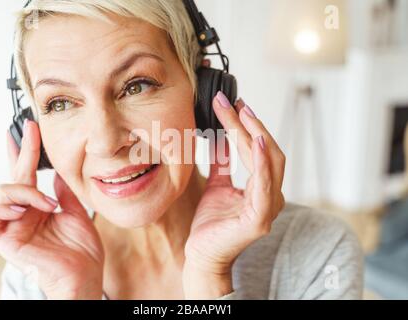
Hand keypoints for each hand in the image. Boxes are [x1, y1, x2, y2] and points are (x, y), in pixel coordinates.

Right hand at [0, 120, 103, 298]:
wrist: (84, 275)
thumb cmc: (82, 251)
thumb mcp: (77, 214)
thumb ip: (65, 193)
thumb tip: (59, 173)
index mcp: (39, 207)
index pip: (28, 175)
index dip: (26, 153)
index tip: (30, 130)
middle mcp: (24, 213)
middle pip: (16, 176)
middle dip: (23, 151)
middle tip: (30, 130)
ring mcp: (13, 225)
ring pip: (3, 191)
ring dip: (26, 191)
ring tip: (48, 204)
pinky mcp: (5, 239)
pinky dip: (9, 207)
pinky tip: (27, 210)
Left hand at [183, 93, 285, 298]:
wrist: (201, 253)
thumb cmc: (211, 223)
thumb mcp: (216, 184)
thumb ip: (223, 162)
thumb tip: (219, 136)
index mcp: (263, 188)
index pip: (260, 150)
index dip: (248, 126)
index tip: (234, 104)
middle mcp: (271, 195)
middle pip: (269, 151)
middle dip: (252, 124)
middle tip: (236, 103)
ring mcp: (269, 207)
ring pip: (269, 161)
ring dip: (255, 134)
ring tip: (242, 112)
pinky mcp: (260, 218)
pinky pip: (263, 185)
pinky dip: (262, 162)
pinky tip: (257, 141)